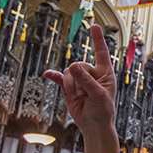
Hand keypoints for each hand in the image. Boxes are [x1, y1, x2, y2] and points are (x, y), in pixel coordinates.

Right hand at [44, 24, 119, 152]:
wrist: (93, 125)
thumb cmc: (102, 111)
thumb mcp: (97, 95)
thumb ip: (86, 80)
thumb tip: (72, 66)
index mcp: (105, 73)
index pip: (101, 52)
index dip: (97, 40)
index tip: (95, 26)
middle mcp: (92, 73)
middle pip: (78, 65)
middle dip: (78, 80)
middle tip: (86, 95)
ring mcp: (80, 80)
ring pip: (68, 73)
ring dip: (71, 86)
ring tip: (80, 98)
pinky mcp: (69, 88)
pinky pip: (59, 78)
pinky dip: (54, 76)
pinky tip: (47, 74)